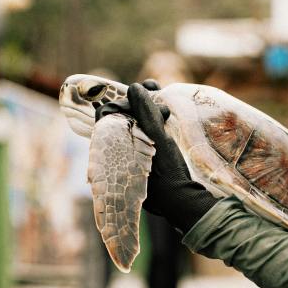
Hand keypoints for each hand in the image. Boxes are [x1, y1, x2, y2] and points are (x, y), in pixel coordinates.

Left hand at [127, 82, 216, 231]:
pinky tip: (166, 115)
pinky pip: (145, 134)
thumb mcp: (156, 138)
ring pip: (135, 124)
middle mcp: (119, 151)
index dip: (123, 101)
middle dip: (139, 102)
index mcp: (112, 147)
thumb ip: (144, 112)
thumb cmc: (165, 171)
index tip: (141, 97)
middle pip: (122, 116)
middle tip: (156, 94)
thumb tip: (135, 88)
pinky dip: (154, 121)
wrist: (181, 199)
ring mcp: (133, 154)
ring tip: (165, 104)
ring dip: (148, 108)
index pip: (106, 113)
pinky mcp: (147, 159)